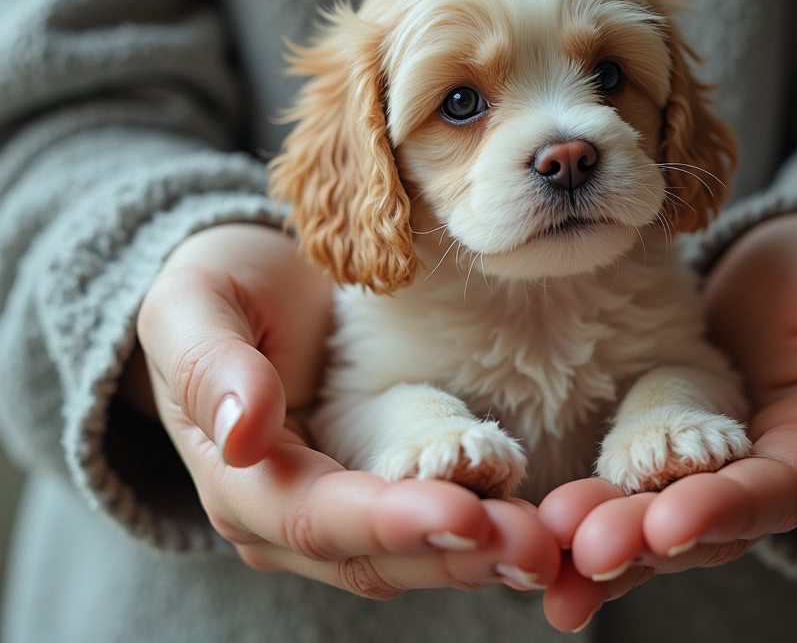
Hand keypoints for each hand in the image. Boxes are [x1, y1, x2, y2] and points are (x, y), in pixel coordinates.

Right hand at [128, 223, 559, 596]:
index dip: (389, 521)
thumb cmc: (222, 291)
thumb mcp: (194, 307)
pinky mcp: (384, 498)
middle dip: (455, 555)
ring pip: (412, 560)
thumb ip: (210, 365)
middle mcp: (290, 521)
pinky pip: (435, 533)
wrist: (252, 291)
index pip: (316, 518)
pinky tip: (540, 529)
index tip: (463, 512)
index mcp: (240, 482)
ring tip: (549, 547)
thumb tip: (242, 433)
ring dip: (482, 557)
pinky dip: (487, 537)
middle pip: (375, 557)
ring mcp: (340, 517)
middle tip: (534, 547)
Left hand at [538, 213, 796, 630]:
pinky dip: (587, 526)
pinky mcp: (663, 462)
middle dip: (646, 538)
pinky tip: (542, 544)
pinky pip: (626, 500)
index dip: (725, 509)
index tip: (669, 520)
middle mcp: (766, 480)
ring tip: (548, 549)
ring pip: (657, 523)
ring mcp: (710, 475)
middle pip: (707, 524)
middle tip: (587, 546)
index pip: (776, 492)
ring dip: (606, 541)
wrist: (779, 269)